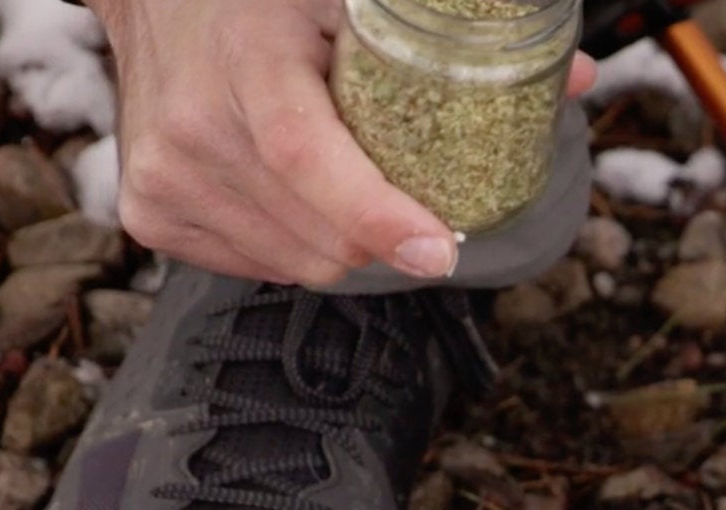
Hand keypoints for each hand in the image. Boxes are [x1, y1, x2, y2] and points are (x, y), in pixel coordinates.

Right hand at [89, 0, 594, 285]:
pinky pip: (257, 267)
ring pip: (297, 265)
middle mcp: (194, 128)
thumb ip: (453, 35)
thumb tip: (576, 78)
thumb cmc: (264, 0)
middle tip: (414, 203)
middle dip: (386, 235)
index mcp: (248, 64)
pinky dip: (295, 245)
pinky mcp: (149, 214)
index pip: (307, 157)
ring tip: (343, 185)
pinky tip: (293, 196)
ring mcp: (164, 178)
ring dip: (343, 243)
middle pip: (320, 235)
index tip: (438, 249)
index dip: (377, 214)